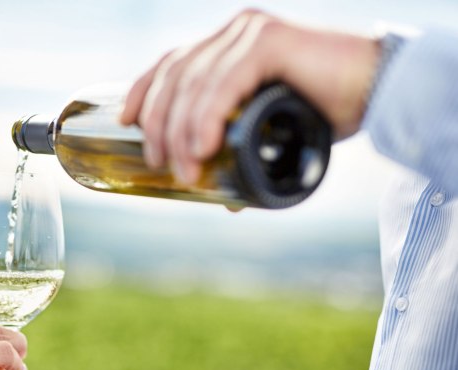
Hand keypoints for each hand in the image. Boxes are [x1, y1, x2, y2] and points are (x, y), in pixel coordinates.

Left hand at [120, 9, 379, 183]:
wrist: (381, 91)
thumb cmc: (327, 112)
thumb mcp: (271, 132)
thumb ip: (243, 154)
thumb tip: (223, 201)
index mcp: (227, 45)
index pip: (171, 63)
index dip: (142, 91)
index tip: (125, 123)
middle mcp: (233, 32)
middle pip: (175, 76)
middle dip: (159, 125)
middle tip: (159, 166)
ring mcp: (249, 32)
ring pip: (193, 83)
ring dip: (180, 131)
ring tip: (184, 171)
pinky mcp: (269, 40)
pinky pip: (222, 82)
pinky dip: (206, 116)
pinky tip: (202, 146)